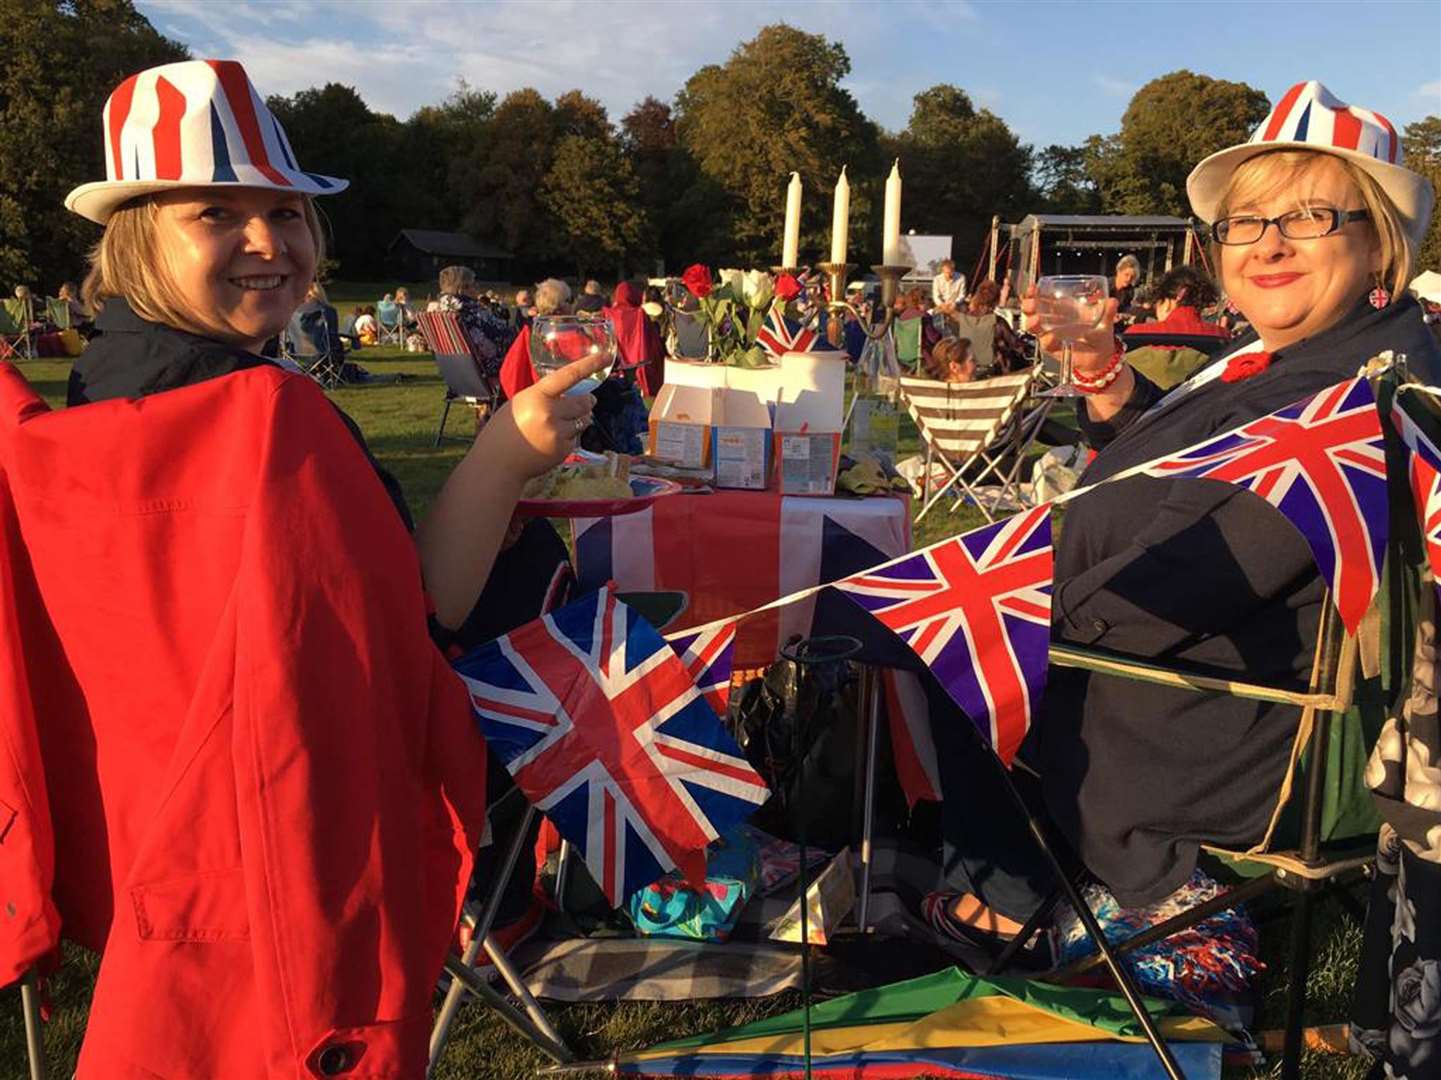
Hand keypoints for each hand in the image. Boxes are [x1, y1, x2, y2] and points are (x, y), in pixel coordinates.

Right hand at [477, 352, 607, 478]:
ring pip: (584, 420)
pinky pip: (576, 438)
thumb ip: (545, 395)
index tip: (606, 356)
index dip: (589, 365)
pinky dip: (570, 437)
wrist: (499, 463)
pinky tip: (552, 440)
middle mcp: (550, 414)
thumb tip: (571, 393)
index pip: (568, 375)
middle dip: (588, 401)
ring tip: (560, 423)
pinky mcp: (563, 450)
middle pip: (584, 402)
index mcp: (537, 396)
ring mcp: (558, 434)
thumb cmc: (506, 429)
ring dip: (580, 419)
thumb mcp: (522, 402)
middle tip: (588, 400)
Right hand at [1020, 286, 1119, 376]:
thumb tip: (1112, 301)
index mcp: (1061, 309)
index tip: (1033, 288)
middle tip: (1031, 303)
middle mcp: (1052, 321)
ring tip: (1035, 319)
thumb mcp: (1105, 320)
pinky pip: (1046, 344)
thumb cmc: (1099, 335)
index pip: (1042, 298)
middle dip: (1028, 306)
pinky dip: (1048, 340)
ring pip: (1034, 328)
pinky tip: (1052, 337)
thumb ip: (1108, 311)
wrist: (1100, 357)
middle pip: (1032, 311)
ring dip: (1032, 322)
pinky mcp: (1053, 348)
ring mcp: (1050, 334)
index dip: (1035, 293)